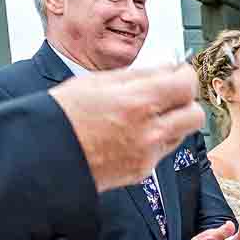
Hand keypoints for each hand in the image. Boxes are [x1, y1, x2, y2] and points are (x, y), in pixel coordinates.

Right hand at [49, 63, 204, 190]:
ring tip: (147, 114)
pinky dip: (156, 140)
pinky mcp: (142, 171)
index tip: (180, 73)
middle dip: (186, 101)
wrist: (44, 154)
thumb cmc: (64, 115)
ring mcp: (147, 154)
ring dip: (173, 121)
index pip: (186, 85)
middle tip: (170, 94)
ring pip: (182, 134)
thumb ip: (140, 75)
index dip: (186, 76)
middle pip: (195, 114)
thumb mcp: (99, 81)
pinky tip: (134, 132)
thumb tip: (167, 68)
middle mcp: (148, 131)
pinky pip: (163, 151)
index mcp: (137, 102)